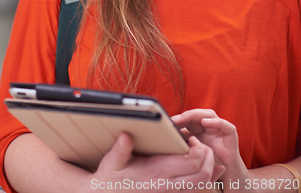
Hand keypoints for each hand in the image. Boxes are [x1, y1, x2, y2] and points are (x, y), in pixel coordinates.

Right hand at [91, 132, 224, 191]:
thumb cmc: (111, 178)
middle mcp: (168, 186)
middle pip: (203, 174)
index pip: (192, 161)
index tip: (190, 137)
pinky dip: (207, 180)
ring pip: (203, 185)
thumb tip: (125, 135)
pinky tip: (211, 170)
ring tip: (199, 152)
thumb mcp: (112, 162)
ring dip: (208, 168)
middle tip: (198, 143)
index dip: (198, 147)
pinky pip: (196, 191)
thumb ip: (121, 149)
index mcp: (157, 172)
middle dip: (208, 156)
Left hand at [172, 109, 248, 187]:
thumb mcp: (193, 153)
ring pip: (210, 114)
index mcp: (200, 129)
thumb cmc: (208, 163)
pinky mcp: (231, 135)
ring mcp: (221, 129)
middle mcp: (210, 126)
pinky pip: (225, 125)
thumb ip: (183, 143)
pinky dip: (215, 122)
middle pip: (197, 114)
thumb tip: (167, 138)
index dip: (178, 119)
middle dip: (185, 115)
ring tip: (186, 117)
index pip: (188, 118)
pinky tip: (205, 122)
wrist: (227, 175)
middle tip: (174, 119)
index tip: (167, 123)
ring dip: (197, 114)